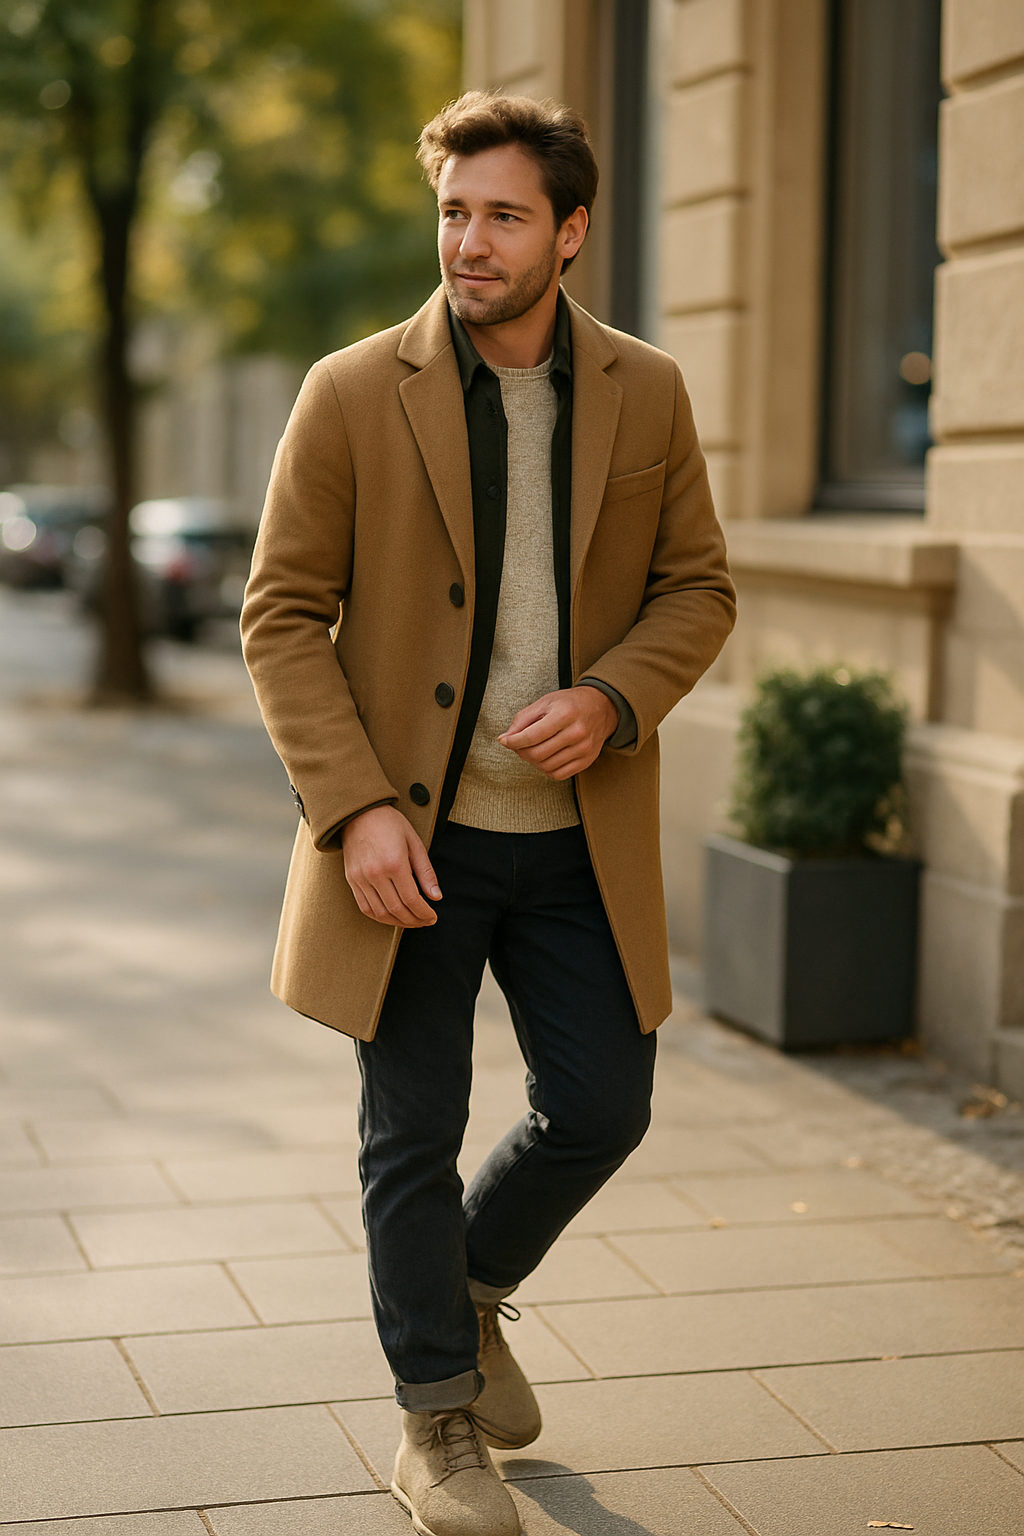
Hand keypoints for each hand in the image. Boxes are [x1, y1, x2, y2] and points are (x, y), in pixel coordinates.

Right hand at [342, 805, 440, 927]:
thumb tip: (436, 896)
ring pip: (380, 913)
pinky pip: (365, 907)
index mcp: (395, 863)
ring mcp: (361, 878)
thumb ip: (426, 872)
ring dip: (398, 923)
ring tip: (411, 921)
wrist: (359, 813)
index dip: (424, 913)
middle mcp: (376, 873)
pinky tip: (392, 916)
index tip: (433, 917)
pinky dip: (380, 917)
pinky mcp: (352, 880)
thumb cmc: (389, 824)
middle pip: (397, 909)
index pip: (412, 899)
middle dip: (414, 920)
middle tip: (425, 921)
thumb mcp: (415, 843)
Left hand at [498, 686, 617, 779]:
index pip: (532, 736)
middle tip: (518, 745)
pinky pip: (558, 774)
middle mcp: (577, 732)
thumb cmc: (570, 703)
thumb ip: (523, 719)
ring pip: (546, 766)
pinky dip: (545, 769)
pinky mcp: (586, 760)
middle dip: (521, 751)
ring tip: (531, 749)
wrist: (602, 708)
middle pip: (537, 754)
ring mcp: (584, 749)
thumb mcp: (545, 702)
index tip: (504, 740)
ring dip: (532, 761)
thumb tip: (505, 738)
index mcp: (565, 714)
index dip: (513, 741)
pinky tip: (545, 757)